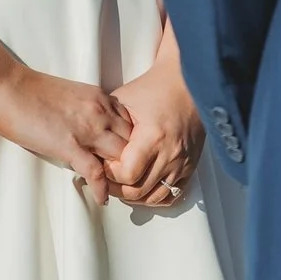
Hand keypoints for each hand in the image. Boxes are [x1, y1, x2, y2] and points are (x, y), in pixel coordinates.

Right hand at [0, 63, 130, 201]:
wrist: (9, 87)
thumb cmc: (31, 90)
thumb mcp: (71, 94)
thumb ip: (86, 110)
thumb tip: (87, 128)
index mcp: (100, 98)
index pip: (131, 123)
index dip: (132, 142)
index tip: (128, 155)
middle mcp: (100, 112)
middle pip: (133, 141)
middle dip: (133, 159)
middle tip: (126, 175)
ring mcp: (88, 129)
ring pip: (121, 157)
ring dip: (120, 175)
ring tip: (116, 190)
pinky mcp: (71, 146)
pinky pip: (96, 173)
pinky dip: (101, 188)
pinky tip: (101, 199)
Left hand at [105, 59, 202, 208]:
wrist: (187, 83)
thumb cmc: (155, 89)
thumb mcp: (124, 101)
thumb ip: (108, 126)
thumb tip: (90, 145)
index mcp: (153, 137)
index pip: (126, 175)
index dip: (110, 174)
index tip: (103, 164)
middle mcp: (170, 154)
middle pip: (138, 190)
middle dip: (117, 188)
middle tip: (106, 179)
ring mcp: (182, 163)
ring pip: (154, 197)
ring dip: (135, 195)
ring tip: (122, 185)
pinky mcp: (190, 165)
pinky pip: (173, 194)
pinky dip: (155, 196)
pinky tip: (143, 189)